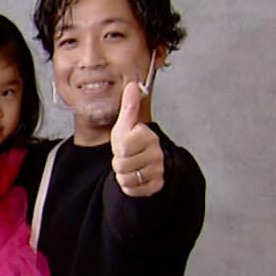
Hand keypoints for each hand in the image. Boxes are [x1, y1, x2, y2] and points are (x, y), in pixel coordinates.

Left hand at [109, 80, 163, 196]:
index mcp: (149, 137)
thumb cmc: (135, 142)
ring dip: (123, 173)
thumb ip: (129, 106)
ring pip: (126, 178)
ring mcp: (157, 171)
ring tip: (130, 165)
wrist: (148, 161)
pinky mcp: (155, 186)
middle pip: (121, 164)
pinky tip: (134, 175)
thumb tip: (132, 85)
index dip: (118, 146)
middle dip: (119, 161)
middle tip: (127, 156)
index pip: (122, 147)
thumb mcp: (127, 124)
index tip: (126, 142)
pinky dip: (128, 185)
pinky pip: (131, 189)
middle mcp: (156, 154)